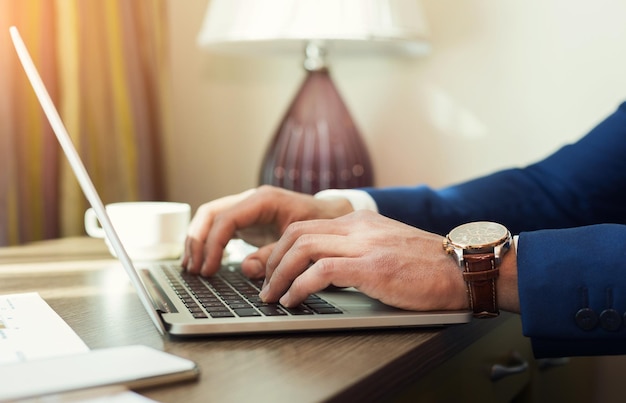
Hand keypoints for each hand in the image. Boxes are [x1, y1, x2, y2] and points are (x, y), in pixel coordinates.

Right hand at [183, 185, 353, 276]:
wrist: (332, 216)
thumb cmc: (320, 225)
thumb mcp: (301, 241)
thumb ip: (274, 254)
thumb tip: (247, 268)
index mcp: (264, 200)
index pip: (226, 219)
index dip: (213, 244)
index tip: (209, 268)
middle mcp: (251, 200)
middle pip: (210, 214)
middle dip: (197, 241)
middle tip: (193, 269)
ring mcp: (247, 208)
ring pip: (210, 218)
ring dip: (197, 241)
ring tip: (191, 268)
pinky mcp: (247, 219)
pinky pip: (219, 227)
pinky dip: (208, 242)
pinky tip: (203, 261)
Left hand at [258, 210, 469, 311]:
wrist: (465, 269)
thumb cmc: (428, 265)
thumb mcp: (386, 248)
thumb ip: (356, 251)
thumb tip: (324, 270)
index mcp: (360, 221)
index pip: (306, 226)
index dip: (279, 248)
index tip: (268, 268)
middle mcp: (358, 227)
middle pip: (296, 233)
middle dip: (271, 260)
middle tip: (264, 284)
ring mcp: (365, 244)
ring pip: (303, 248)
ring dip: (279, 275)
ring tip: (272, 296)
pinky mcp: (373, 267)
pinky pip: (321, 271)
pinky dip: (300, 286)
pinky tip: (295, 300)